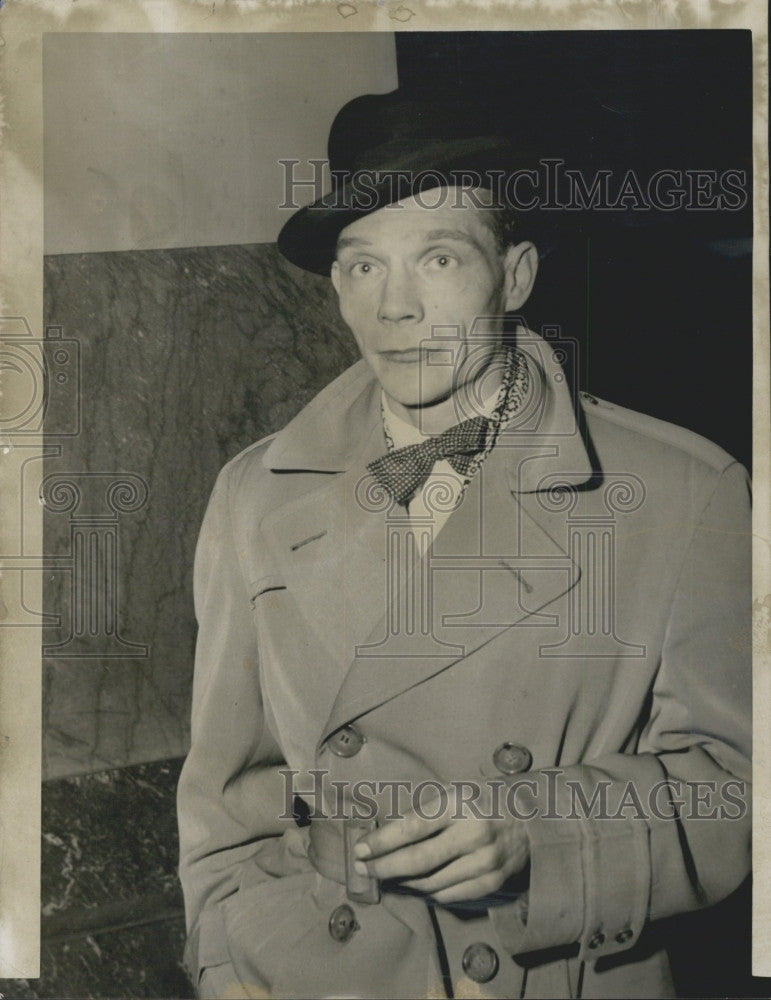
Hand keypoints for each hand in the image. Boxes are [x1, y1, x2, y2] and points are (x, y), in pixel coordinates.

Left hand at [353, 783, 529, 904]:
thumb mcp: (458, 790)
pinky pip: (450, 894)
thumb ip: (427, 811)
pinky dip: (428, 892)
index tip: (360, 849)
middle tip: (364, 868)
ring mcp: (485, 861)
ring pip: (431, 882)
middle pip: (418, 860)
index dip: (382, 842)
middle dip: (384, 867)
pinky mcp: (493, 881)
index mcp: (461, 803)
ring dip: (403, 882)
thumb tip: (388, 834)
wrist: (536, 814)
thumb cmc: (487, 797)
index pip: (412, 827)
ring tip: (386, 877)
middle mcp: (473, 833)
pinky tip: (415, 885)